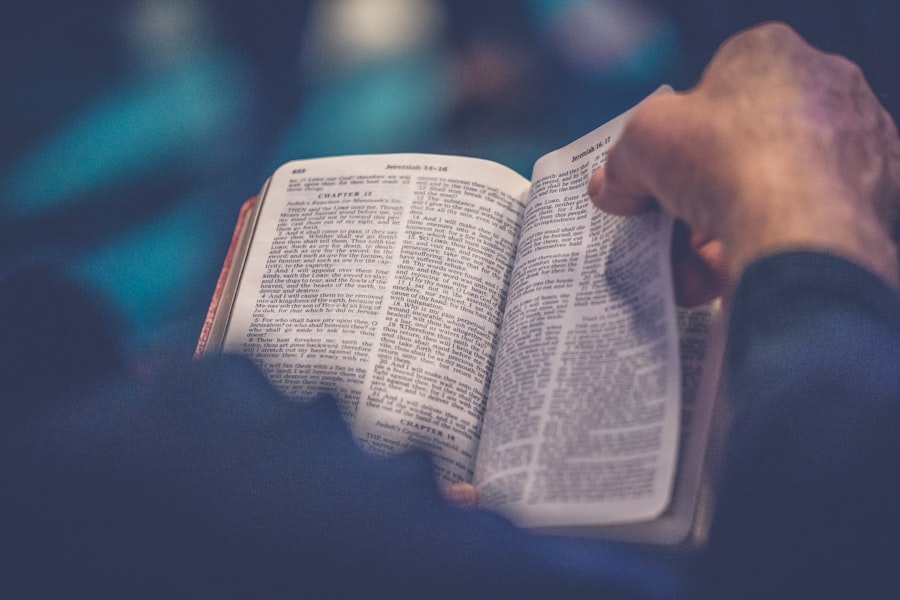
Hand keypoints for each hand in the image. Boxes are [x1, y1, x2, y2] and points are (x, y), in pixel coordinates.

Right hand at [590, 22, 899, 289]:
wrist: (798, 231)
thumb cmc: (724, 159)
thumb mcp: (641, 142)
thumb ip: (622, 161)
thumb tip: (613, 188)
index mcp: (771, 57)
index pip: (713, 89)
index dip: (674, 134)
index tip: (651, 172)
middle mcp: (822, 95)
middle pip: (738, 149)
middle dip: (693, 194)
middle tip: (663, 225)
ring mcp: (850, 153)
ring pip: (764, 198)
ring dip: (712, 235)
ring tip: (681, 267)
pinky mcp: (866, 209)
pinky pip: (791, 234)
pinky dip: (749, 256)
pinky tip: (709, 282)